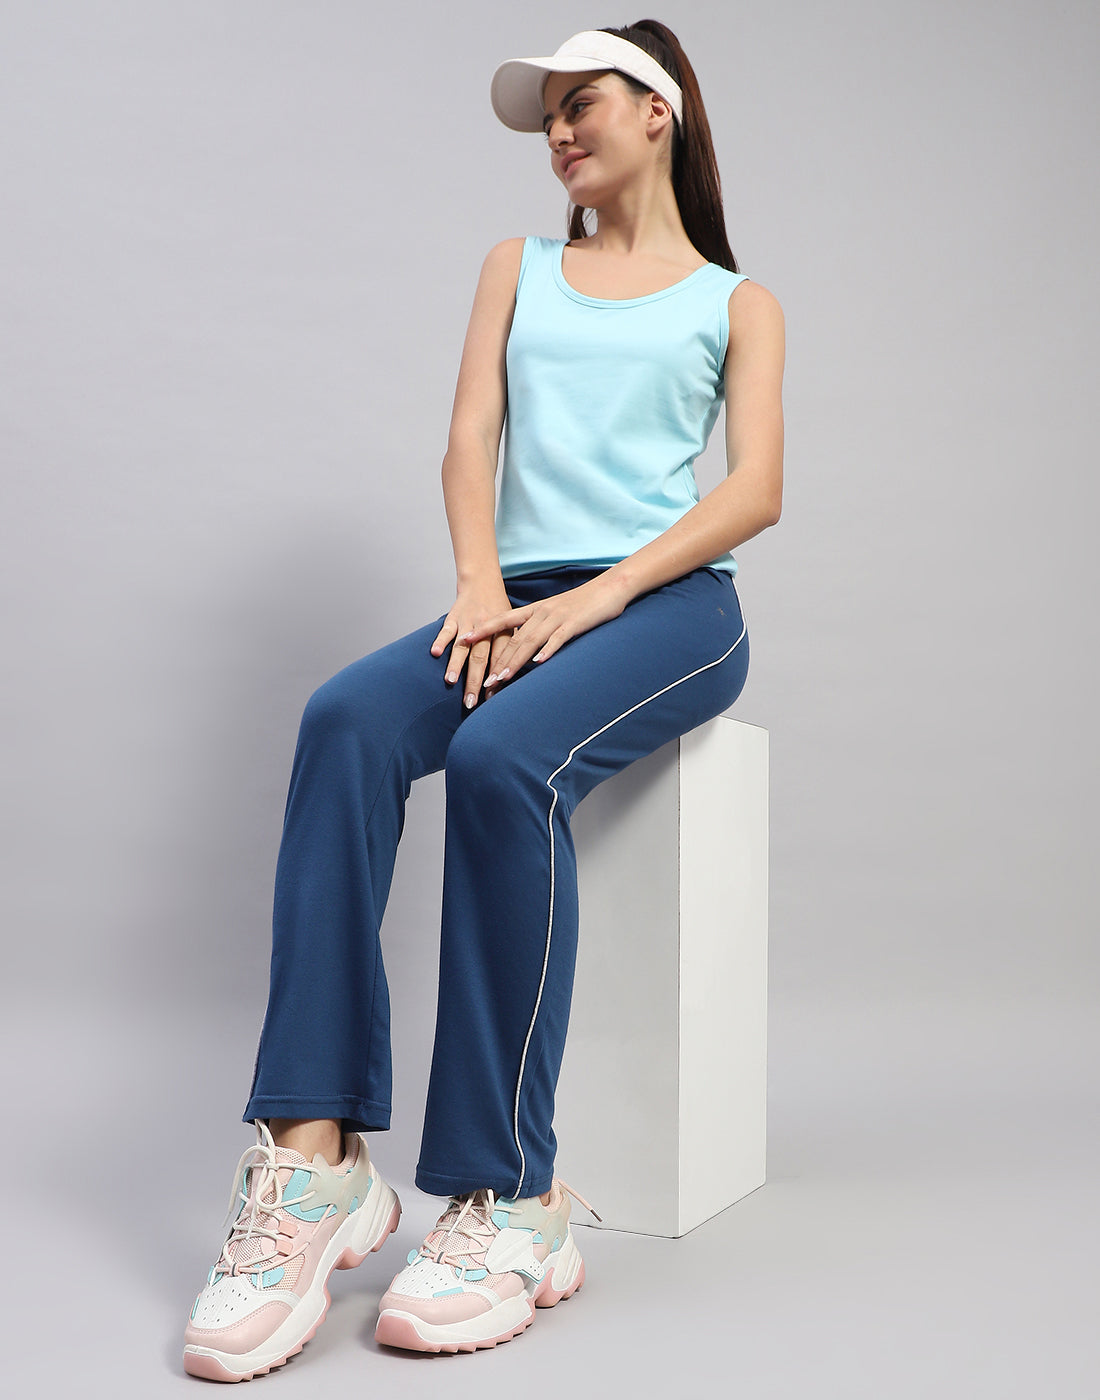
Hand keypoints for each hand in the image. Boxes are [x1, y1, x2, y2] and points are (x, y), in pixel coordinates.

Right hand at [430, 581, 515, 709]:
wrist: (483, 581)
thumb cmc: (499, 610)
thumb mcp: (512, 626)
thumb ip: (510, 649)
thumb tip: (506, 681)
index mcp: (503, 632)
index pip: (500, 659)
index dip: (496, 679)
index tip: (491, 699)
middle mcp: (486, 628)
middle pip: (481, 657)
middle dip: (475, 681)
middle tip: (470, 701)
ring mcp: (469, 622)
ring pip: (463, 646)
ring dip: (457, 664)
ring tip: (451, 682)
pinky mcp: (454, 616)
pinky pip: (447, 629)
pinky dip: (440, 640)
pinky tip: (435, 653)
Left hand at [460, 575, 629, 692]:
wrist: (611, 587)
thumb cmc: (584, 603)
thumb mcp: (557, 613)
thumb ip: (541, 626)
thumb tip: (528, 645)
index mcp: (536, 609)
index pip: (503, 620)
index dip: (483, 631)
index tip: (464, 641)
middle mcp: (542, 612)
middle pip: (514, 639)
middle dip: (498, 661)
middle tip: (485, 682)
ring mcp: (558, 617)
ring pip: (530, 641)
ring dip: (515, 662)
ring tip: (502, 679)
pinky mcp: (575, 623)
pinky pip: (558, 638)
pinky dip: (547, 651)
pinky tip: (538, 664)